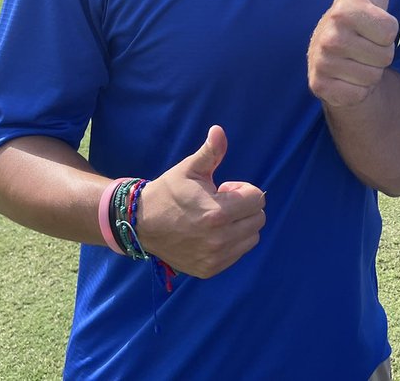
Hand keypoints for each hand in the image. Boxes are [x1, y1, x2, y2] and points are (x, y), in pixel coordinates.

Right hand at [136, 125, 265, 278]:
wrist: (141, 224)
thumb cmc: (168, 192)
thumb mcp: (190, 169)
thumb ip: (211, 152)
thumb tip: (219, 130)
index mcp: (218, 213)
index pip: (258, 199)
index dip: (243, 190)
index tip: (224, 189)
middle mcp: (220, 239)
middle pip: (258, 218)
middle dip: (245, 207)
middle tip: (220, 202)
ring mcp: (215, 257)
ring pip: (251, 237)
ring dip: (241, 225)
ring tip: (217, 219)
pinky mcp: (210, 269)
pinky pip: (238, 253)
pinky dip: (232, 242)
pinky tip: (212, 233)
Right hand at [308, 0, 399, 107]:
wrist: (336, 58)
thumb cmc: (361, 21)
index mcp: (344, 8)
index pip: (390, 30)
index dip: (388, 31)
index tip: (373, 26)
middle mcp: (328, 33)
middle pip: (384, 55)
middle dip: (381, 54)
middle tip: (365, 46)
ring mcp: (321, 60)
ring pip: (372, 76)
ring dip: (370, 72)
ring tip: (357, 60)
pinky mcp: (318, 85)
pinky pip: (358, 93)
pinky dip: (357, 89)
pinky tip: (347, 76)